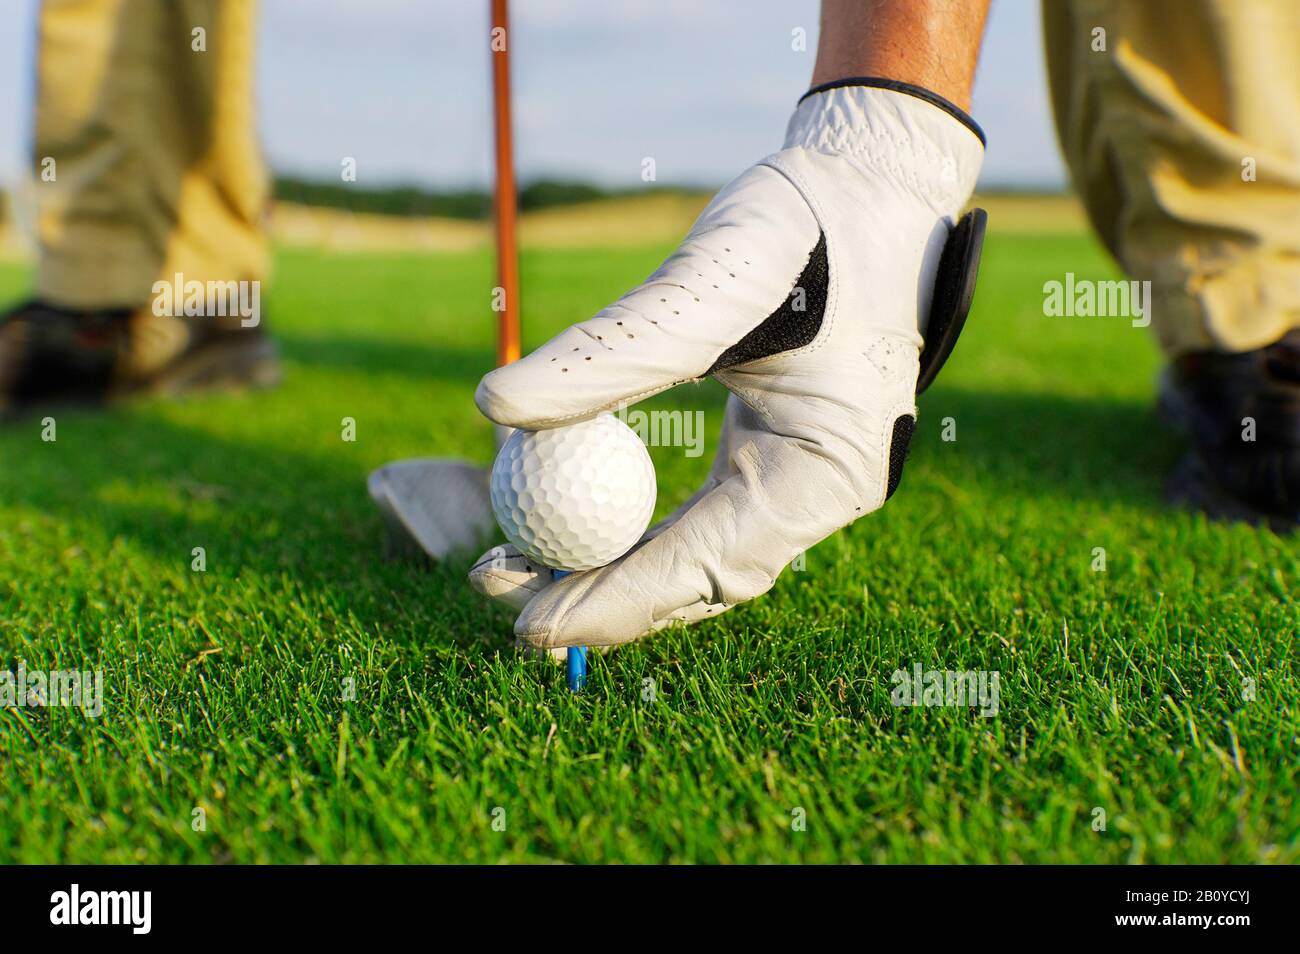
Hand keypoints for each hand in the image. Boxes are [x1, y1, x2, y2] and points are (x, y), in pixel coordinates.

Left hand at [470, 80, 984, 650]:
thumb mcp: (710, 278)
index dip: (612, 601)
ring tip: (514, 559)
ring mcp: (806, 478)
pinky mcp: (781, 455)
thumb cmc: (810, 220)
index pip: (705, 563)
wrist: (878, 181)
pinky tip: (575, 517)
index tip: (526, 626)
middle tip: (494, 586)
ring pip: (697, 555)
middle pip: (697, 578)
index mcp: (826, 468)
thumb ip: (610, 350)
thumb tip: (494, 404)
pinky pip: (703, 514)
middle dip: (597, 596)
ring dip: (609, 567)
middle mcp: (823, 492)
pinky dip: (636, 525)